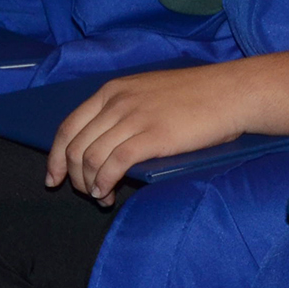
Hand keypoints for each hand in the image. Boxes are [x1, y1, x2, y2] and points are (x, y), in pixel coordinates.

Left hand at [45, 62, 253, 201]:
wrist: (233, 93)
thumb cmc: (200, 95)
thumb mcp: (151, 92)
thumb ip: (126, 112)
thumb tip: (109, 144)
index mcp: (113, 90)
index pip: (68, 127)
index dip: (55, 156)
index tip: (55, 177)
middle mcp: (117, 103)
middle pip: (75, 146)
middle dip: (73, 176)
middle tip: (86, 193)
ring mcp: (134, 119)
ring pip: (90, 158)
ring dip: (89, 184)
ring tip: (102, 196)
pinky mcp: (152, 137)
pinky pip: (114, 164)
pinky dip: (104, 182)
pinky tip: (108, 192)